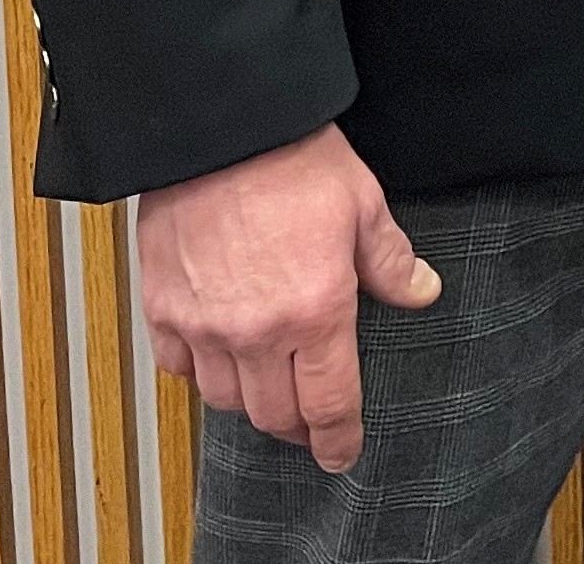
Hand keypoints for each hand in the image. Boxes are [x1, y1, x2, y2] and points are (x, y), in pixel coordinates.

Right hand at [137, 123, 441, 470]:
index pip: (328, 402)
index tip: (342, 453)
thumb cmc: (293, 158)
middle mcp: (255, 331)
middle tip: (309, 423)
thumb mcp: (364, 205)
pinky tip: (218, 355)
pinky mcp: (162, 307)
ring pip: (223, 398)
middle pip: (273, 414)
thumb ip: (389, 261)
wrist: (221, 129)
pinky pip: (178, 366)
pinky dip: (199, 371)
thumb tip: (420, 292)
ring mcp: (203, 324)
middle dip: (297, 427)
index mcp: (315, 311)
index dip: (338, 437)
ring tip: (267, 387)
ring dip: (249, 401)